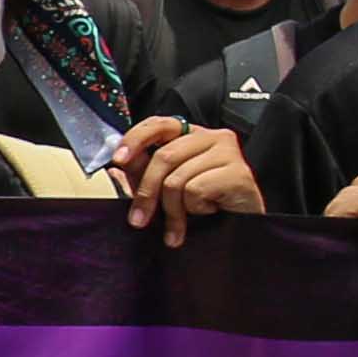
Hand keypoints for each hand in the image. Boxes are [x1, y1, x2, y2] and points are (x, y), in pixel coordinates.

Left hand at [107, 117, 262, 244]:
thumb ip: (143, 175)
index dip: (135, 138)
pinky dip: (193, 209)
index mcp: (192, 135)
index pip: (159, 124)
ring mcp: (228, 152)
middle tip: (139, 220)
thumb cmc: (204, 207)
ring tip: (179, 226)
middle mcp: (213, 136)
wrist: (240, 232)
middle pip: (164, 157)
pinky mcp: (238, 172)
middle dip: (146, 193)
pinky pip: (196, 190)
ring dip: (172, 209)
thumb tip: (116, 165)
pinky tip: (208, 212)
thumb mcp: (165, 190)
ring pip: (177, 178)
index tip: (118, 159)